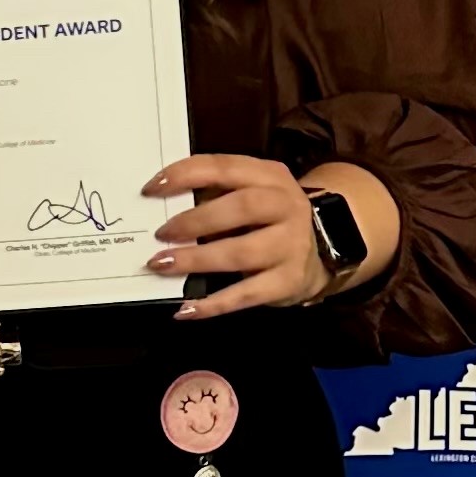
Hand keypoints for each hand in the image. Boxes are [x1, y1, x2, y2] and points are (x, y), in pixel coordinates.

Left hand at [143, 153, 326, 319]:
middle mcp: (286, 206)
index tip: (151, 189)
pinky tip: (185, 309)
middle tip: (160, 234)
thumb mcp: (252, 192)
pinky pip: (247, 294)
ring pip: (242, 252)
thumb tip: (160, 206)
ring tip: (162, 266)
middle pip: (240, 208)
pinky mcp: (289, 281)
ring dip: (197, 260)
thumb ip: (214, 193)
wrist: (324, 249)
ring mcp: (291, 245)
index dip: (185, 175)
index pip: (224, 167)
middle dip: (195, 220)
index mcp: (270, 176)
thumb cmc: (269, 218)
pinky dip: (213, 304)